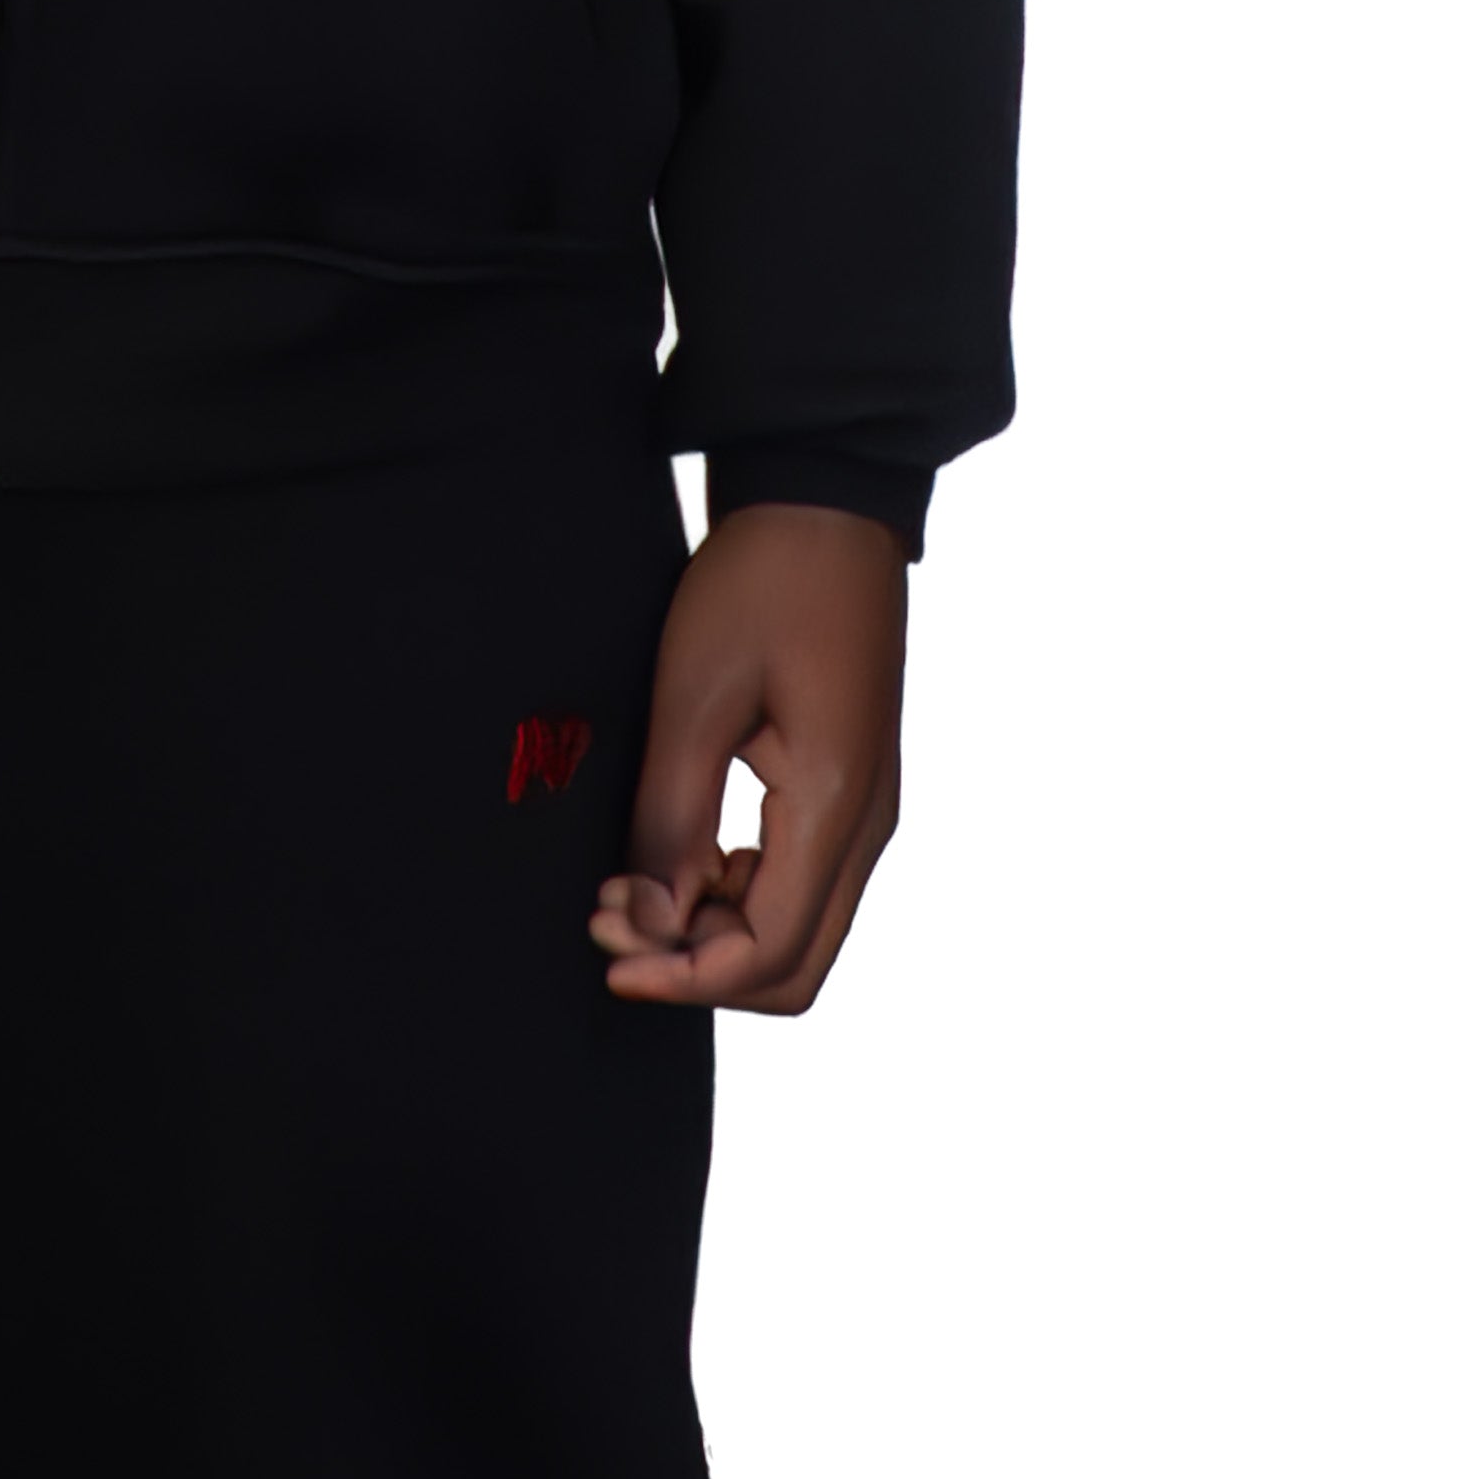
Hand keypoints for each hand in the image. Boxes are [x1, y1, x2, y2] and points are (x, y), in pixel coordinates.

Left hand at [588, 503, 908, 1013]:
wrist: (825, 502)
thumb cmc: (762, 581)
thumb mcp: (695, 694)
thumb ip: (673, 815)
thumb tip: (653, 917)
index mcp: (836, 805)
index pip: (771, 951)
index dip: (685, 976)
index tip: (610, 954)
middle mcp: (868, 824)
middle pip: (795, 966)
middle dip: (697, 964)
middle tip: (611, 917)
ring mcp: (866, 808)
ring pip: (799, 930)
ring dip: (713, 930)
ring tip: (630, 885)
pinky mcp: (849, 786)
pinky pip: (801, 881)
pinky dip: (736, 893)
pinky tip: (678, 852)